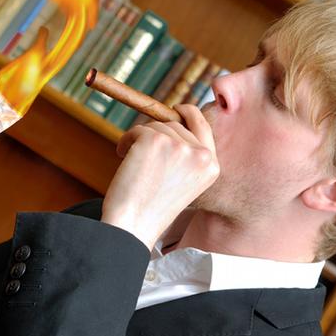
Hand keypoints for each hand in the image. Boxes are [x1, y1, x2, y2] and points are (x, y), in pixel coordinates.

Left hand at [101, 104, 218, 249]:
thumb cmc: (152, 209)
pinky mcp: (154, 140)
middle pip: (175, 126)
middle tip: (140, 156)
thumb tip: (173, 121)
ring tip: (134, 167)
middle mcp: (200, 155)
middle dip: (154, 135)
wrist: (133, 226)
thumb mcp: (183, 182)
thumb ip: (186, 155)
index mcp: (212, 166)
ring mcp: (178, 145)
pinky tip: (124, 161)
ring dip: (139, 141)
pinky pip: (137, 130)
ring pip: (155, 127)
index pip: (204, 127)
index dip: (189, 114)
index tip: (176, 109)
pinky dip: (126, 142)